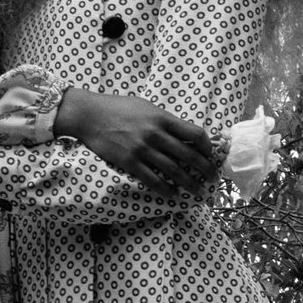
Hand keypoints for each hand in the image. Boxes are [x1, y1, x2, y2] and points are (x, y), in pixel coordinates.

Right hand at [57, 87, 223, 196]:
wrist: (89, 115)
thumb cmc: (118, 108)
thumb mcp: (146, 107)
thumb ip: (164, 120)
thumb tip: (182, 134)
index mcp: (163, 119)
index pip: (195, 134)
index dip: (207, 147)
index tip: (210, 155)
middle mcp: (156, 134)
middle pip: (189, 155)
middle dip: (205, 169)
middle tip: (213, 179)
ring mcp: (143, 149)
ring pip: (174, 171)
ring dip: (190, 184)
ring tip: (199, 193)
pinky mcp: (129, 162)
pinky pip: (152, 180)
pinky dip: (165, 190)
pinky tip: (173, 195)